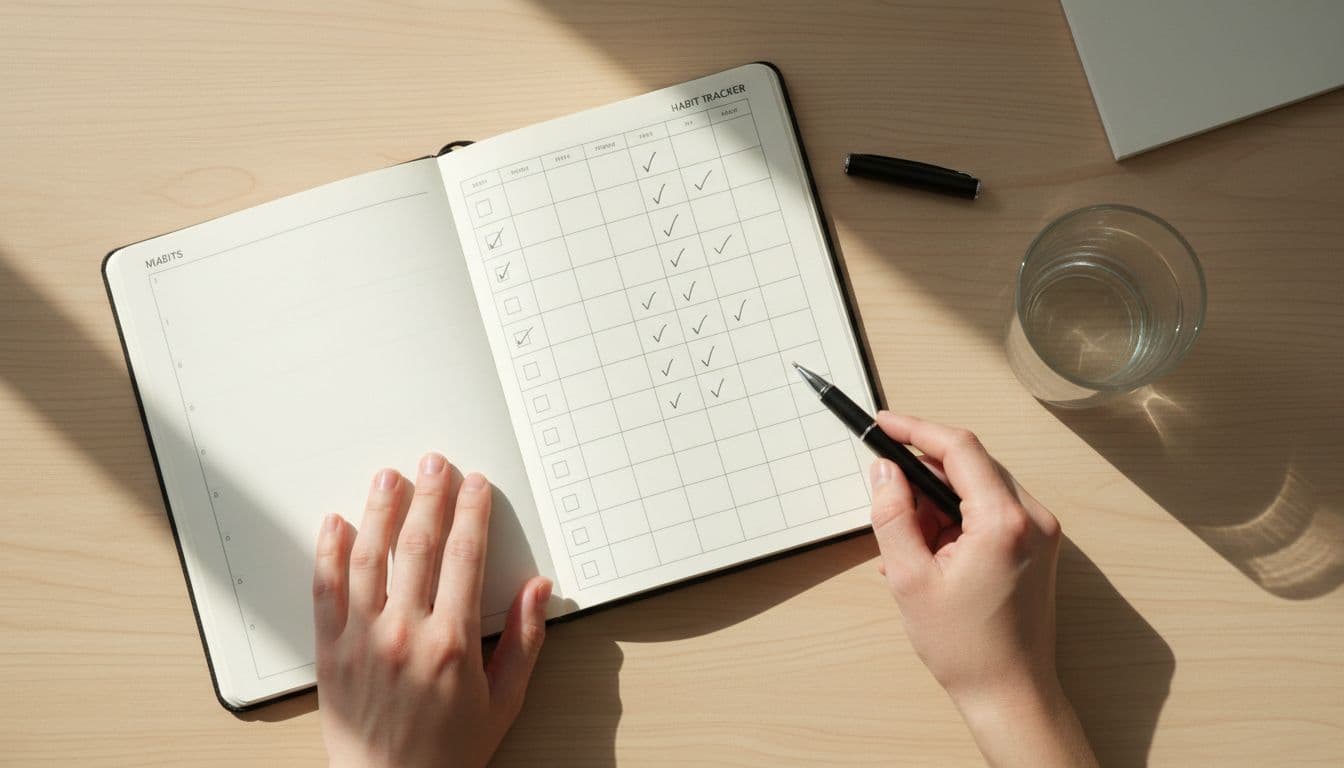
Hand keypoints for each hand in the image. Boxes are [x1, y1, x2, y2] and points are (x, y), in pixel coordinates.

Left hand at [312, 453, 550, 767]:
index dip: (471, 513)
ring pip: (369, 557)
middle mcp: (405, 633)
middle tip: (434, 463)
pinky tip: (336, 522)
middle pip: (418, 546)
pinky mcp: (331, 650)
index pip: (464, 557)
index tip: (475, 485)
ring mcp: (363, 638)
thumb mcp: (504, 701)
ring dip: (379, 511)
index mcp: (452, 643)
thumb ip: (524, 641)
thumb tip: (538, 590)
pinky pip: (325, 589)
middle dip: (430, 497)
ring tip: (388, 477)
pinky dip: (328, 552)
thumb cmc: (447, 752)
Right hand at [868, 413, 1095, 767]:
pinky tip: (932, 554)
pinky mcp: (1039, 545)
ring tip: (910, 547)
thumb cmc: (965, 647)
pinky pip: (992, 509)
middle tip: (888, 500)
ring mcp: (1042, 531)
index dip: (915, 429)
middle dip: (923, 475)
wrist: (1011, 693)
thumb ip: (893, 516)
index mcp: (1004, 521)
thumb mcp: (910, 578)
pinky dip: (958, 519)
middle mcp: (1033, 518)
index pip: (959, 448)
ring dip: (939, 501)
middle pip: (971, 464)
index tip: (882, 424)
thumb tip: (884, 472)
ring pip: (980, 486)